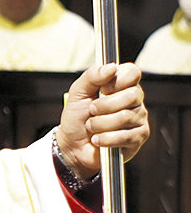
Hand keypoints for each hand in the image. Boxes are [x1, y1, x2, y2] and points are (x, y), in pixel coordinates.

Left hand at [56, 62, 148, 177]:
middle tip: (92, 110)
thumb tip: (111, 67)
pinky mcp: (138, 138)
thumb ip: (92, 75)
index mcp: (121, 84)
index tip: (102, 89)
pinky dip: (106, 138)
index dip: (117, 80)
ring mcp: (138, 119)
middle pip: (132, 95)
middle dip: (104, 105)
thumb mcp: (78, 91)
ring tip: (92, 126)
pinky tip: (98, 139)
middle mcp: (134, 100)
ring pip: (126, 116)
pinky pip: (126, 136)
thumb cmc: (77, 116)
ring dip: (101, 123)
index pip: (132, 72)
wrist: (73, 144)